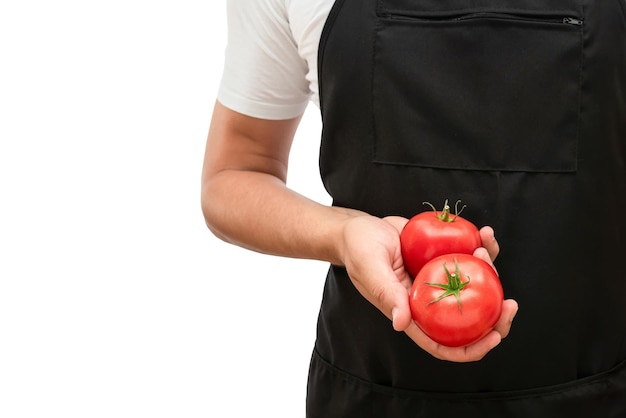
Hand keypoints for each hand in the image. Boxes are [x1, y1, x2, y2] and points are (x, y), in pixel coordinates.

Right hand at [340, 215, 517, 361]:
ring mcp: (437, 279)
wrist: (360, 226)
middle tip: (512, 303)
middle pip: (468, 320)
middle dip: (495, 317)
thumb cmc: (358, 249)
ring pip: (474, 285)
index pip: (442, 343)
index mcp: (411, 312)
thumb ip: (386, 294)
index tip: (494, 337)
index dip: (471, 348)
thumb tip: (401, 324)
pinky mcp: (441, 257)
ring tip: (485, 246)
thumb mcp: (370, 269)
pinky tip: (483, 232)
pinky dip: (479, 245)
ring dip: (489, 270)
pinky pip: (467, 256)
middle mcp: (428, 300)